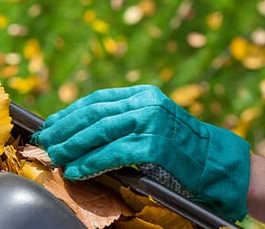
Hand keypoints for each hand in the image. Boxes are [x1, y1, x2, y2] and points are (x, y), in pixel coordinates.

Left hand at [33, 85, 250, 221]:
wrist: (219, 164)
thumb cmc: (183, 149)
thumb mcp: (154, 123)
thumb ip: (125, 121)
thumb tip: (82, 131)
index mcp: (144, 94)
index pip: (97, 99)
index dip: (70, 112)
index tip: (51, 125)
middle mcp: (147, 103)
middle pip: (94, 114)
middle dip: (65, 129)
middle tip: (45, 142)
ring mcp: (152, 123)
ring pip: (100, 132)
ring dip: (73, 146)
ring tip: (56, 157)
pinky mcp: (155, 146)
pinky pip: (113, 153)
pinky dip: (91, 162)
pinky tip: (77, 170)